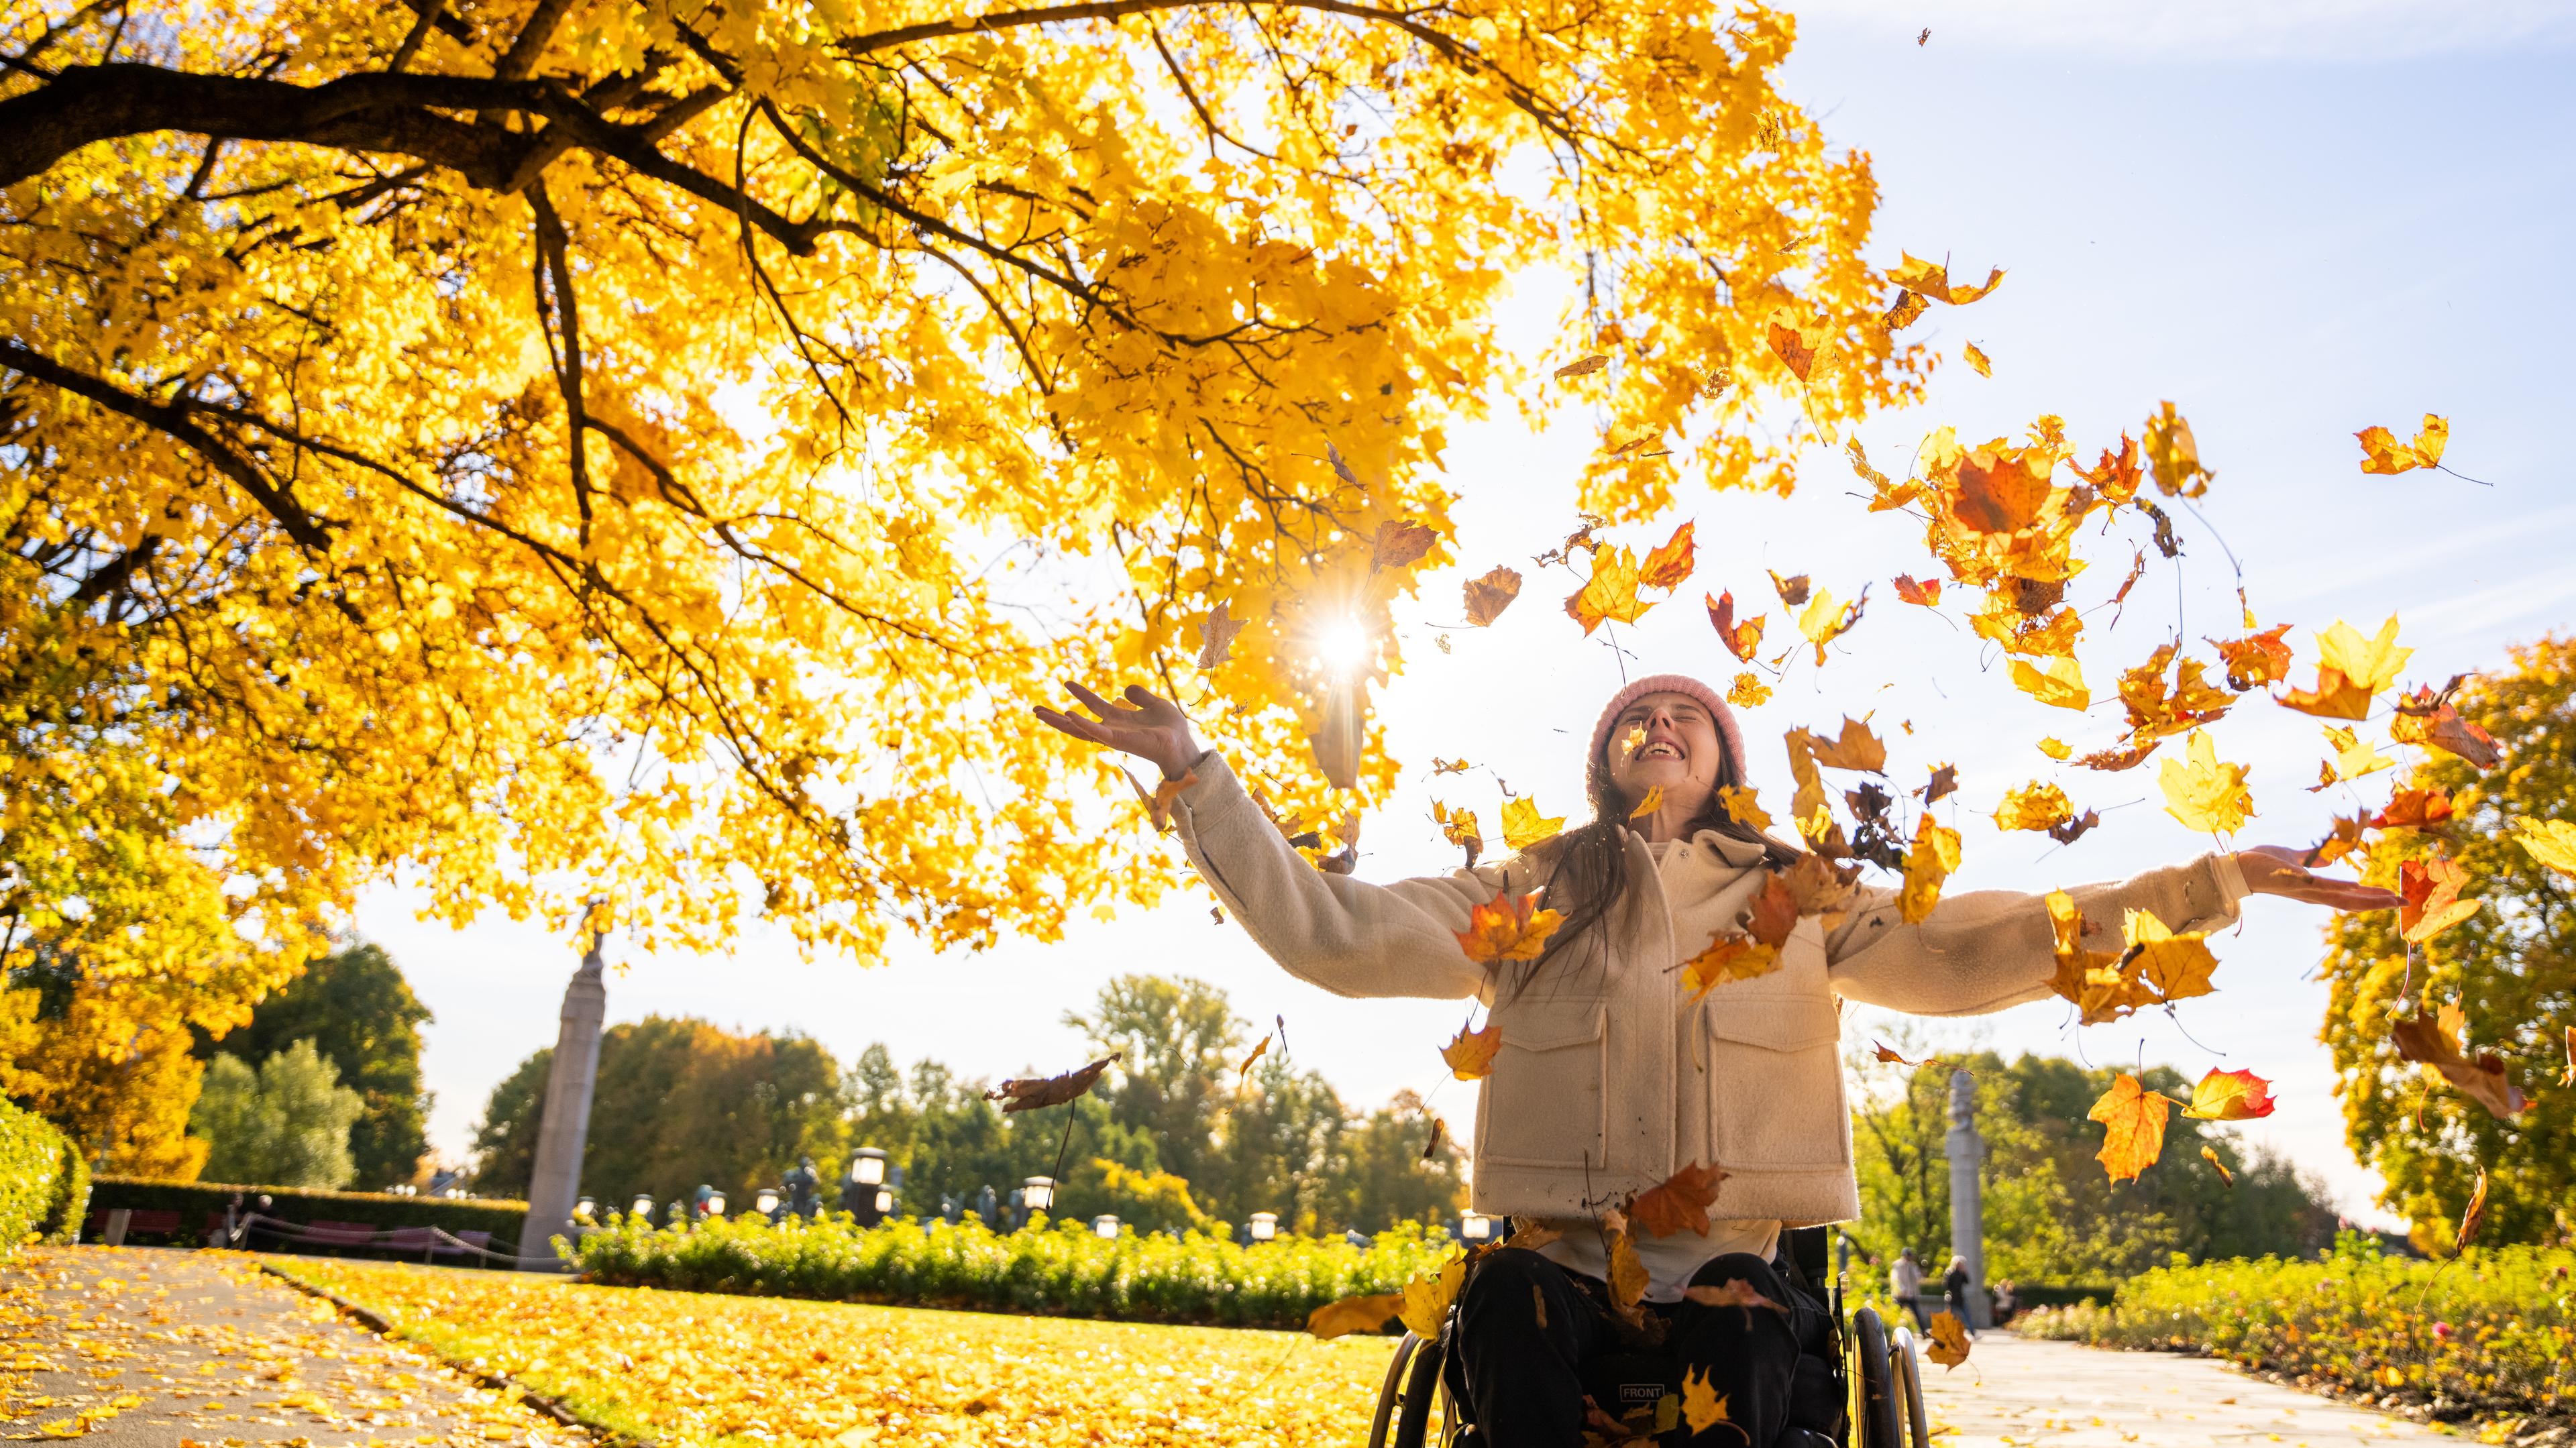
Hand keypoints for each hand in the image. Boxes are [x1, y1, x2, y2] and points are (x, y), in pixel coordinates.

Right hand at [1033, 681, 1200, 779]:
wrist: (1181, 744)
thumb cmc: (1171, 729)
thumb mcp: (1155, 704)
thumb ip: (1140, 696)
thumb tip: (1126, 689)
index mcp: (1118, 720)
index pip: (1093, 706)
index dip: (1081, 694)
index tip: (1066, 682)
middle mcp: (1111, 729)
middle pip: (1077, 723)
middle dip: (1055, 717)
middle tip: (1035, 709)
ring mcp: (1112, 736)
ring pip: (1079, 729)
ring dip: (1060, 722)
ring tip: (1041, 713)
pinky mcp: (1118, 741)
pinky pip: (1096, 732)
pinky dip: (1082, 723)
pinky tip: (1069, 714)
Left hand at [2235, 845, 2401, 911]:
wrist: (2236, 867)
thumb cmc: (2262, 863)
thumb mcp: (2293, 860)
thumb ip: (2312, 861)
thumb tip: (2328, 859)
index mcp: (2314, 889)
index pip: (2349, 896)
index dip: (2372, 899)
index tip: (2395, 898)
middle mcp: (2312, 894)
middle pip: (2352, 902)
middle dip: (2379, 903)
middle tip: (2405, 903)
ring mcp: (2303, 889)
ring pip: (2341, 898)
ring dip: (2367, 899)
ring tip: (2390, 899)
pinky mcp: (2293, 880)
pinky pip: (2319, 886)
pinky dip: (2338, 888)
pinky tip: (2356, 888)